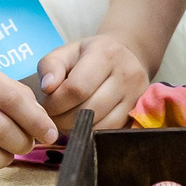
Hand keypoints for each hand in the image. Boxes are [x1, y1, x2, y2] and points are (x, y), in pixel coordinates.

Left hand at [37, 33, 151, 131]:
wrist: (124, 57)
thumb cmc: (88, 56)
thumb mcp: (66, 52)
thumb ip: (50, 66)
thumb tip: (47, 88)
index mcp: (106, 53)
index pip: (77, 88)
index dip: (56, 103)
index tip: (46, 105)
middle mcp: (127, 73)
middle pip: (89, 109)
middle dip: (63, 119)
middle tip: (54, 116)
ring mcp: (137, 95)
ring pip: (101, 125)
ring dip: (77, 129)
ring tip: (68, 119)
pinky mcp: (139, 112)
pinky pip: (111, 132)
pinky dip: (92, 133)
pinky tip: (84, 124)